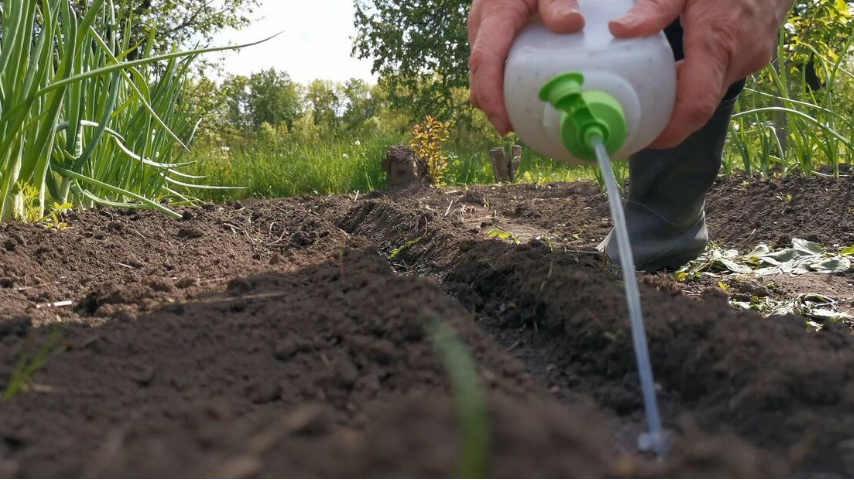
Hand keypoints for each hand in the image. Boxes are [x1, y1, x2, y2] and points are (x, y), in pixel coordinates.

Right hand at [468, 0, 584, 134]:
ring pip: (481, 69)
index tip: (504, 123)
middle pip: (478, 72)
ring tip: (518, 117)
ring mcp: (483, 28)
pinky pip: (489, 62)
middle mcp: (481, 23)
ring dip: (493, 95)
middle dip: (490, 104)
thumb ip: (559, 1)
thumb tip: (571, 26)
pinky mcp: (490, 32)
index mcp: (494, 13)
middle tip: (514, 128)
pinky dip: (498, 81)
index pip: (483, 61)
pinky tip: (518, 94)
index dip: (489, 96)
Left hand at [609, 0, 793, 147]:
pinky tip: (675, 73)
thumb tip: (619, 30)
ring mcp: (751, 59)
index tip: (644, 140)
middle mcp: (740, 58)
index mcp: (719, 41)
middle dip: (669, 121)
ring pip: (710, 94)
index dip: (671, 131)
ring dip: (682, 100)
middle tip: (634, 122)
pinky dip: (697, 83)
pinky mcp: (755, 57)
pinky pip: (720, 80)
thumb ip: (654, 7)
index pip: (696, 105)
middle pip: (700, 107)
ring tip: (648, 98)